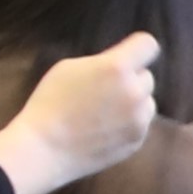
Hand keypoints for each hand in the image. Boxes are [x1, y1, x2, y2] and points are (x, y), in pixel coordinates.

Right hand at [0, 31, 162, 193]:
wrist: (44, 149)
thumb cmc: (49, 103)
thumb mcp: (68, 68)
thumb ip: (100, 63)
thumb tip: (119, 65)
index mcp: (117, 68)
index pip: (148, 45)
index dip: (137, 48)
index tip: (127, 55)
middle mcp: (135, 91)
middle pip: (146, 76)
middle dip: (130, 80)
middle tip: (106, 90)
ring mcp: (139, 120)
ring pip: (147, 102)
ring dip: (133, 103)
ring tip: (106, 113)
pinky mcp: (137, 141)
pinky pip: (140, 125)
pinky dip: (128, 125)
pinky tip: (104, 130)